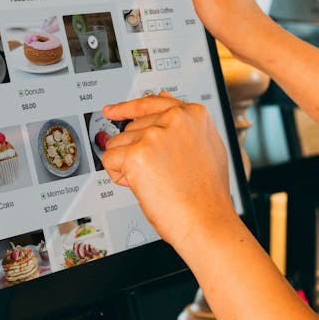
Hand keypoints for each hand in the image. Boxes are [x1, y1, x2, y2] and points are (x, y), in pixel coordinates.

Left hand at [100, 92, 238, 253]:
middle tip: (160, 174)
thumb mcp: (208, 146)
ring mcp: (154, 135)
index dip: (128, 108)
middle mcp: (174, 119)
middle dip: (137, 151)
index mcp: (193, 114)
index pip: (151, 103)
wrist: (206, 220)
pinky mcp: (137, 154)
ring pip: (118, 144)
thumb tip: (165, 99)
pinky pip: (110, 160)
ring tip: (155, 181)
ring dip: (128, 165)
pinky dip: (119, 176)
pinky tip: (142, 185)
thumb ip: (185, 122)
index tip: (113, 110)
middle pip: (131, 128)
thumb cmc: (209, 193)